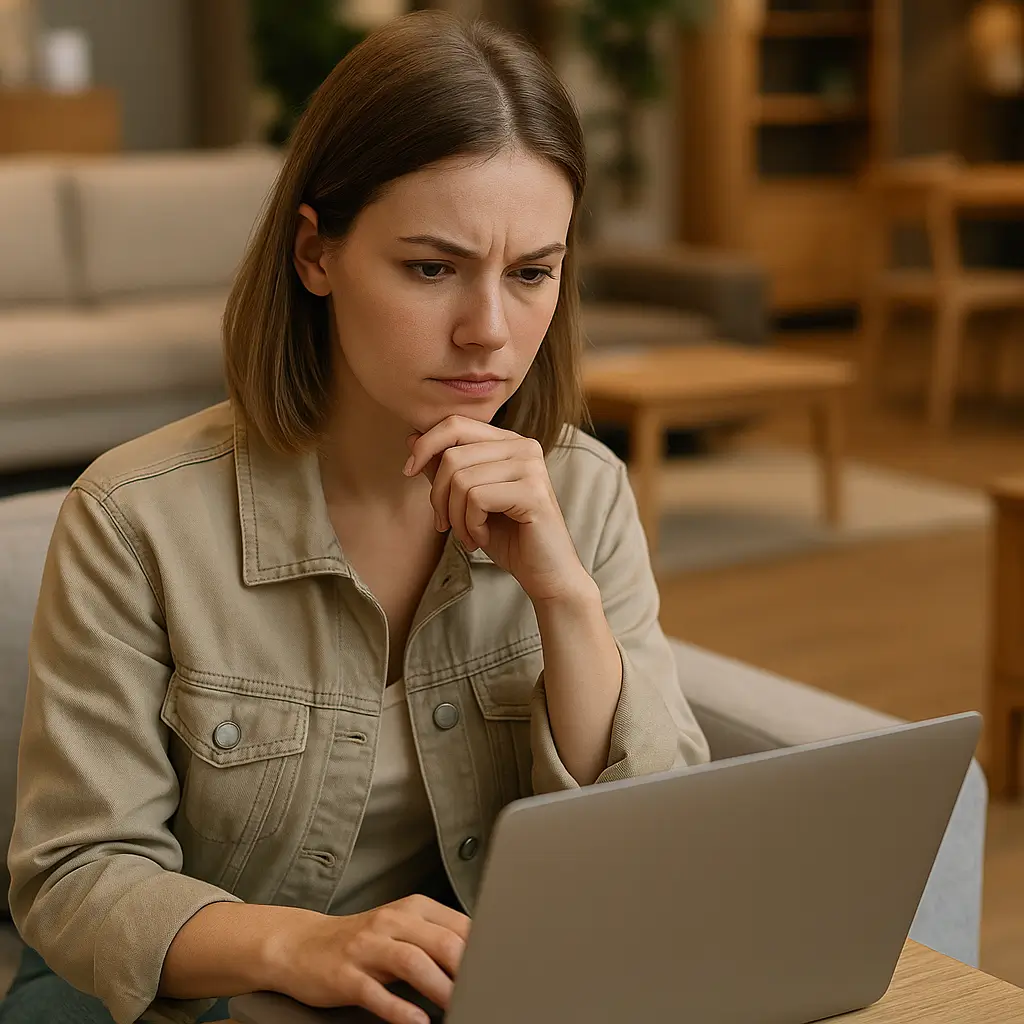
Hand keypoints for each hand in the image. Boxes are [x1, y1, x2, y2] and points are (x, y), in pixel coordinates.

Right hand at [264, 894, 469, 1023]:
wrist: (301, 945)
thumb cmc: (362, 941)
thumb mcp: (401, 929)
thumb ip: (437, 938)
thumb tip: (480, 959)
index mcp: (412, 908)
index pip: (458, 926)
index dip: (481, 952)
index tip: (497, 974)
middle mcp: (391, 921)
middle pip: (441, 942)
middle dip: (466, 971)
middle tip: (483, 994)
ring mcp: (367, 947)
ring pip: (412, 962)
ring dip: (439, 988)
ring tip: (457, 1009)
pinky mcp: (346, 975)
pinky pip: (376, 993)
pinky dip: (399, 1009)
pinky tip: (418, 1022)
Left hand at [404, 415, 593, 603]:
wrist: (544, 573)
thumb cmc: (507, 536)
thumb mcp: (466, 499)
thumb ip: (444, 467)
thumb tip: (412, 437)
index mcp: (509, 442)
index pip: (456, 424)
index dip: (425, 445)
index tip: (408, 471)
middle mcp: (523, 446)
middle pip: (453, 455)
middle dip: (438, 495)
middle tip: (444, 524)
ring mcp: (531, 467)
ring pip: (461, 479)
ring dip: (455, 516)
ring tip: (468, 535)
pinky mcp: (532, 492)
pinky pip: (477, 499)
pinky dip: (471, 525)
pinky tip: (483, 537)